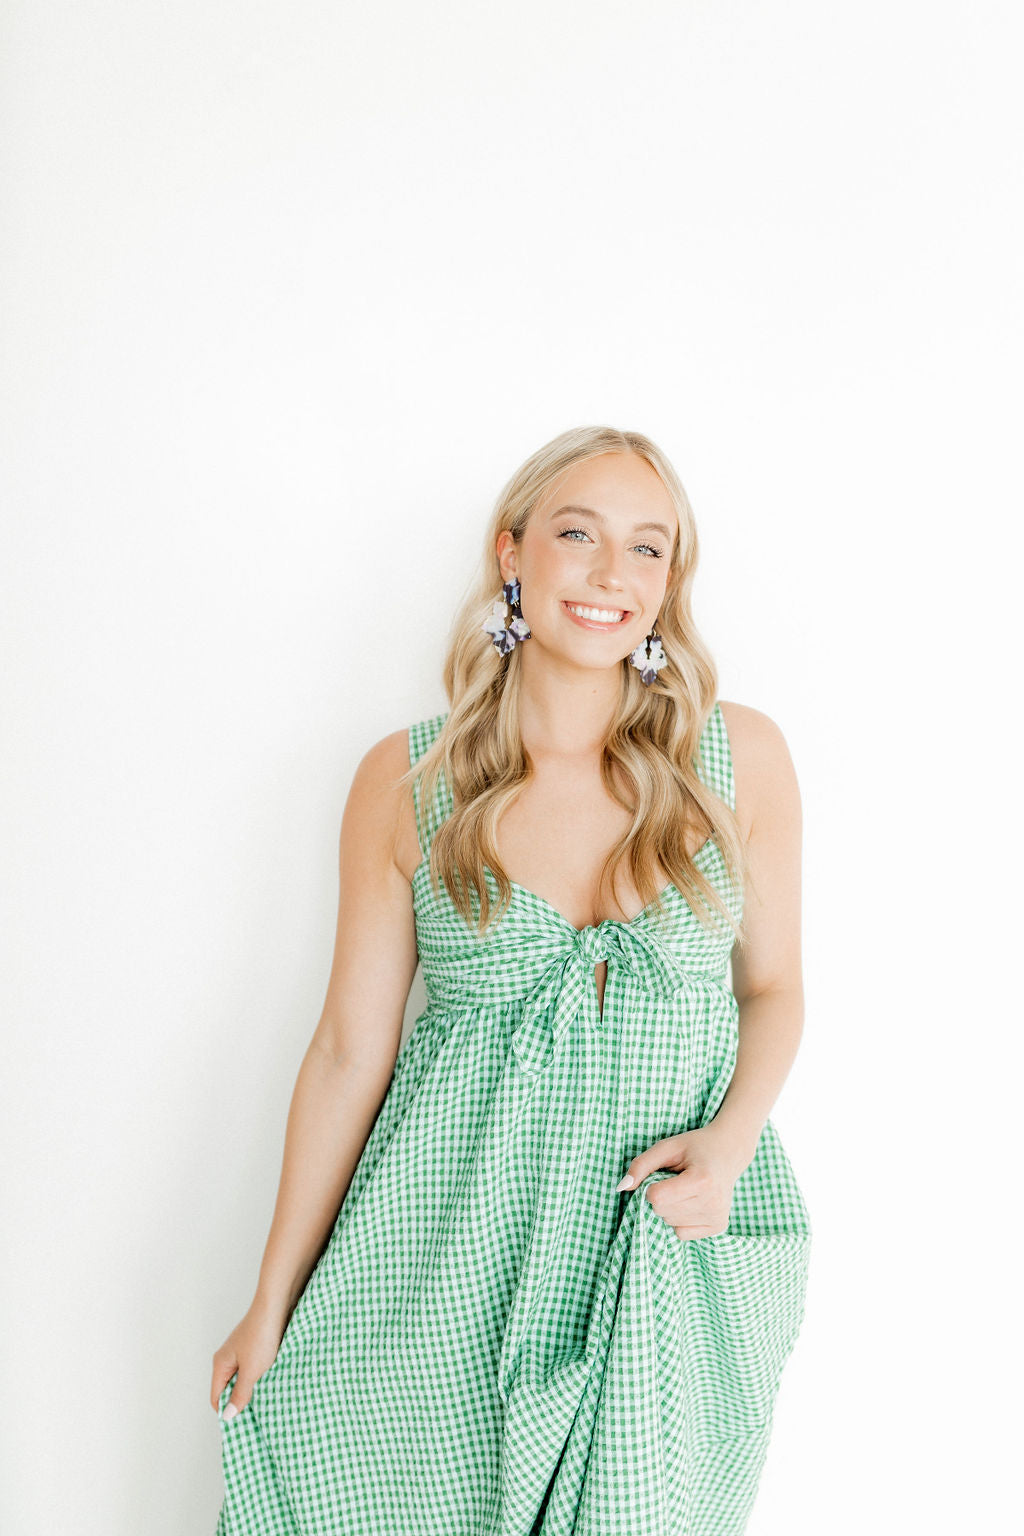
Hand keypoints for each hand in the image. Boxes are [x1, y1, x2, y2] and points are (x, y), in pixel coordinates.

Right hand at [210, 1296, 290, 1419]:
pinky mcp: (256, 1347)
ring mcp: (242, 1352)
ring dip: (254, 1388)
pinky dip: (262, 1377)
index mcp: (221, 1364)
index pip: (217, 1397)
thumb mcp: (251, 1371)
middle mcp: (228, 1358)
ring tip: (266, 1398)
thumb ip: (240, 1394)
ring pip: (244, 1379)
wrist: (277, 1306)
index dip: (227, 1412)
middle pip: (230, 1389)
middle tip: (257, 1415)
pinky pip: (255, 1369)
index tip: (242, 1426)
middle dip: (241, 1401)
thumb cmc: (261, 1336)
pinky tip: (273, 1381)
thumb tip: (227, 1415)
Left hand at [615, 1125, 748, 1240]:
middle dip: (661, 1197)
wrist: (729, 1152)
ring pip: (670, 1223)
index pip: (657, 1198)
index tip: (664, 1174)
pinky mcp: (719, 1226)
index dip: (652, 1186)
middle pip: (662, 1212)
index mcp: (702, 1180)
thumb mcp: (667, 1146)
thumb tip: (621, 1188)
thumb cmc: (695, 1147)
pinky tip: (693, 1202)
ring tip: (687, 1189)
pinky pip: (681, 1233)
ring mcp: (718, 1216)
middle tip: (678, 1179)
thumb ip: (641, 1164)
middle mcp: (713, 1202)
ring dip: (671, 1208)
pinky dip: (680, 1219)